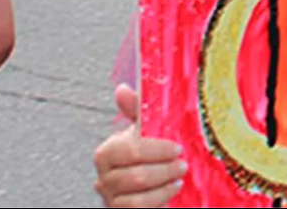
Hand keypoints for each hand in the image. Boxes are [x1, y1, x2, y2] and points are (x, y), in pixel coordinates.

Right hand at [93, 84, 185, 207]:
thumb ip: (135, 111)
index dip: (154, 149)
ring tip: (179, 174)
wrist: (147, 188)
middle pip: (134, 176)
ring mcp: (111, 198)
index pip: (126, 150)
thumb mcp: (142, 132)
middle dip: (164, 169)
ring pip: (136, 196)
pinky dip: (160, 198)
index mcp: (107, 153)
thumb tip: (122, 89)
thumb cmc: (146, 158)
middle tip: (182, 163)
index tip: (176, 148)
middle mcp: (104, 177)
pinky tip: (172, 188)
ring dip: (164, 184)